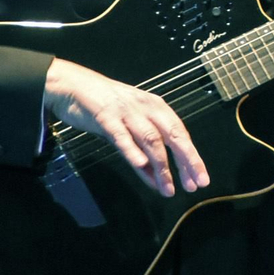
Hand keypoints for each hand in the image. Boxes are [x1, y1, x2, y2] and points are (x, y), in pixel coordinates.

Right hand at [43, 58, 209, 197]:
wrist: (73, 85)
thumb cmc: (106, 106)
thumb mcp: (130, 126)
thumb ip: (143, 151)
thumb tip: (158, 179)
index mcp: (156, 108)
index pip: (180, 134)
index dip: (192, 158)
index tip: (200, 180)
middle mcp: (146, 108)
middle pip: (172, 136)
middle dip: (186, 161)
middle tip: (194, 185)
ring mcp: (127, 112)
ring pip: (150, 139)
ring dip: (161, 166)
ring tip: (168, 188)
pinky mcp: (106, 116)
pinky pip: (121, 135)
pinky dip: (132, 150)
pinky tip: (140, 165)